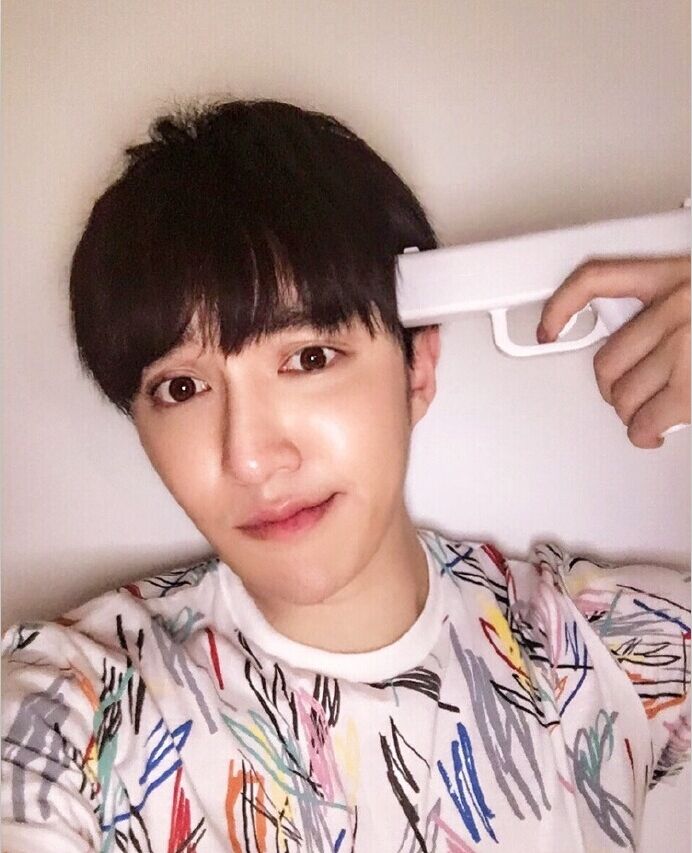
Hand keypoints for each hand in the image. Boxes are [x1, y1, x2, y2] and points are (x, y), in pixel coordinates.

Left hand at [537, 255, 689, 448]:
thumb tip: (643, 338)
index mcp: (679, 274)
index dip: (563, 305)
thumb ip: (679, 307)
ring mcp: (686, 346)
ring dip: (631, 411)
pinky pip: (646, 420)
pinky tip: (649, 433)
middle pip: (608, 356)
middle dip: (614, 385)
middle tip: (627, 393)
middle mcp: (678, 305)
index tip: (548, 324)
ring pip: (624, 393)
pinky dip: (643, 433)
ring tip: (645, 415)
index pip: (598, 279)